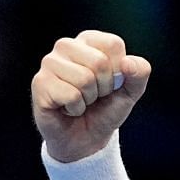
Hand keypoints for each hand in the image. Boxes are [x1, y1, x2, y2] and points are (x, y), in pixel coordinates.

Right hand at [31, 29, 152, 163]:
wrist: (85, 139)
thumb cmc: (105, 109)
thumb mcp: (131, 91)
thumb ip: (140, 73)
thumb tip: (128, 63)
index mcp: (89, 40)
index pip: (113, 44)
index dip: (118, 71)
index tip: (110, 83)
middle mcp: (66, 46)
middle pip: (99, 62)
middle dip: (104, 87)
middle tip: (94, 96)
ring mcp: (50, 63)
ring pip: (84, 79)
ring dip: (88, 99)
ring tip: (81, 101)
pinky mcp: (40, 83)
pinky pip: (71, 95)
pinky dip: (76, 109)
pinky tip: (68, 108)